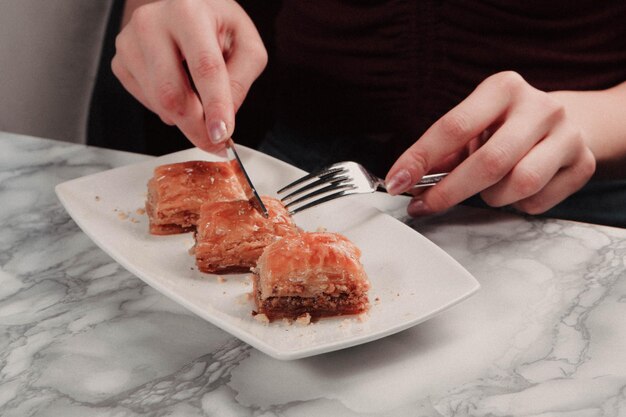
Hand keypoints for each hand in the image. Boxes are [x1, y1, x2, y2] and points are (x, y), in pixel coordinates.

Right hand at [111, 0, 266, 151]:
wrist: (186, 8)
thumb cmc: (217, 24)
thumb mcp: (246, 45)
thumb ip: (240, 82)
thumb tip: (222, 120)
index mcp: (188, 11)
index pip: (204, 67)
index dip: (215, 106)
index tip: (222, 135)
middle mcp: (152, 22)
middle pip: (172, 93)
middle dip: (197, 126)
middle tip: (215, 140)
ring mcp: (130, 43)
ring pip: (159, 103)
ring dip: (185, 118)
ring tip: (201, 103)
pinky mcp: (120, 63)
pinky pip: (148, 103)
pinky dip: (169, 110)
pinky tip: (180, 90)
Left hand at [385, 71, 596, 216]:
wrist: (566, 122)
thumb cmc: (505, 127)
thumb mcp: (474, 127)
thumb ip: (441, 153)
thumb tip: (407, 181)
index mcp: (503, 88)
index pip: (454, 126)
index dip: (420, 158)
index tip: (396, 181)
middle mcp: (539, 106)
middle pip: (489, 162)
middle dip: (449, 192)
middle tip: (424, 206)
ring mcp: (567, 134)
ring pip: (517, 185)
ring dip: (491, 197)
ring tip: (487, 188)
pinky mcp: (583, 163)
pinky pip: (537, 201)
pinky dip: (517, 204)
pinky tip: (516, 189)